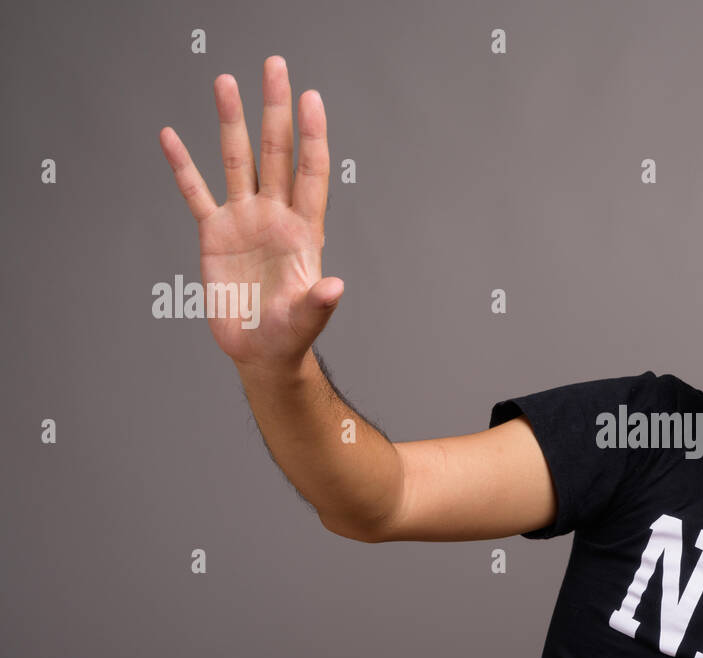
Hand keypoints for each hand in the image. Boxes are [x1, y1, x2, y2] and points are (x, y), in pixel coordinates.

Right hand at [158, 56, 340, 372]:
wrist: (260, 351)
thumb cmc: (289, 335)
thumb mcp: (306, 320)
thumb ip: (319, 303)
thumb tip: (335, 286)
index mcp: (302, 230)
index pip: (310, 172)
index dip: (312, 136)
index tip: (311, 98)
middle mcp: (274, 215)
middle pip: (276, 152)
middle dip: (275, 109)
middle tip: (274, 65)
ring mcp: (244, 221)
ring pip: (237, 160)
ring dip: (231, 122)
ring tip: (225, 81)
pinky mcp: (214, 235)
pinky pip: (196, 193)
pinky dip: (182, 166)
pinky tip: (171, 136)